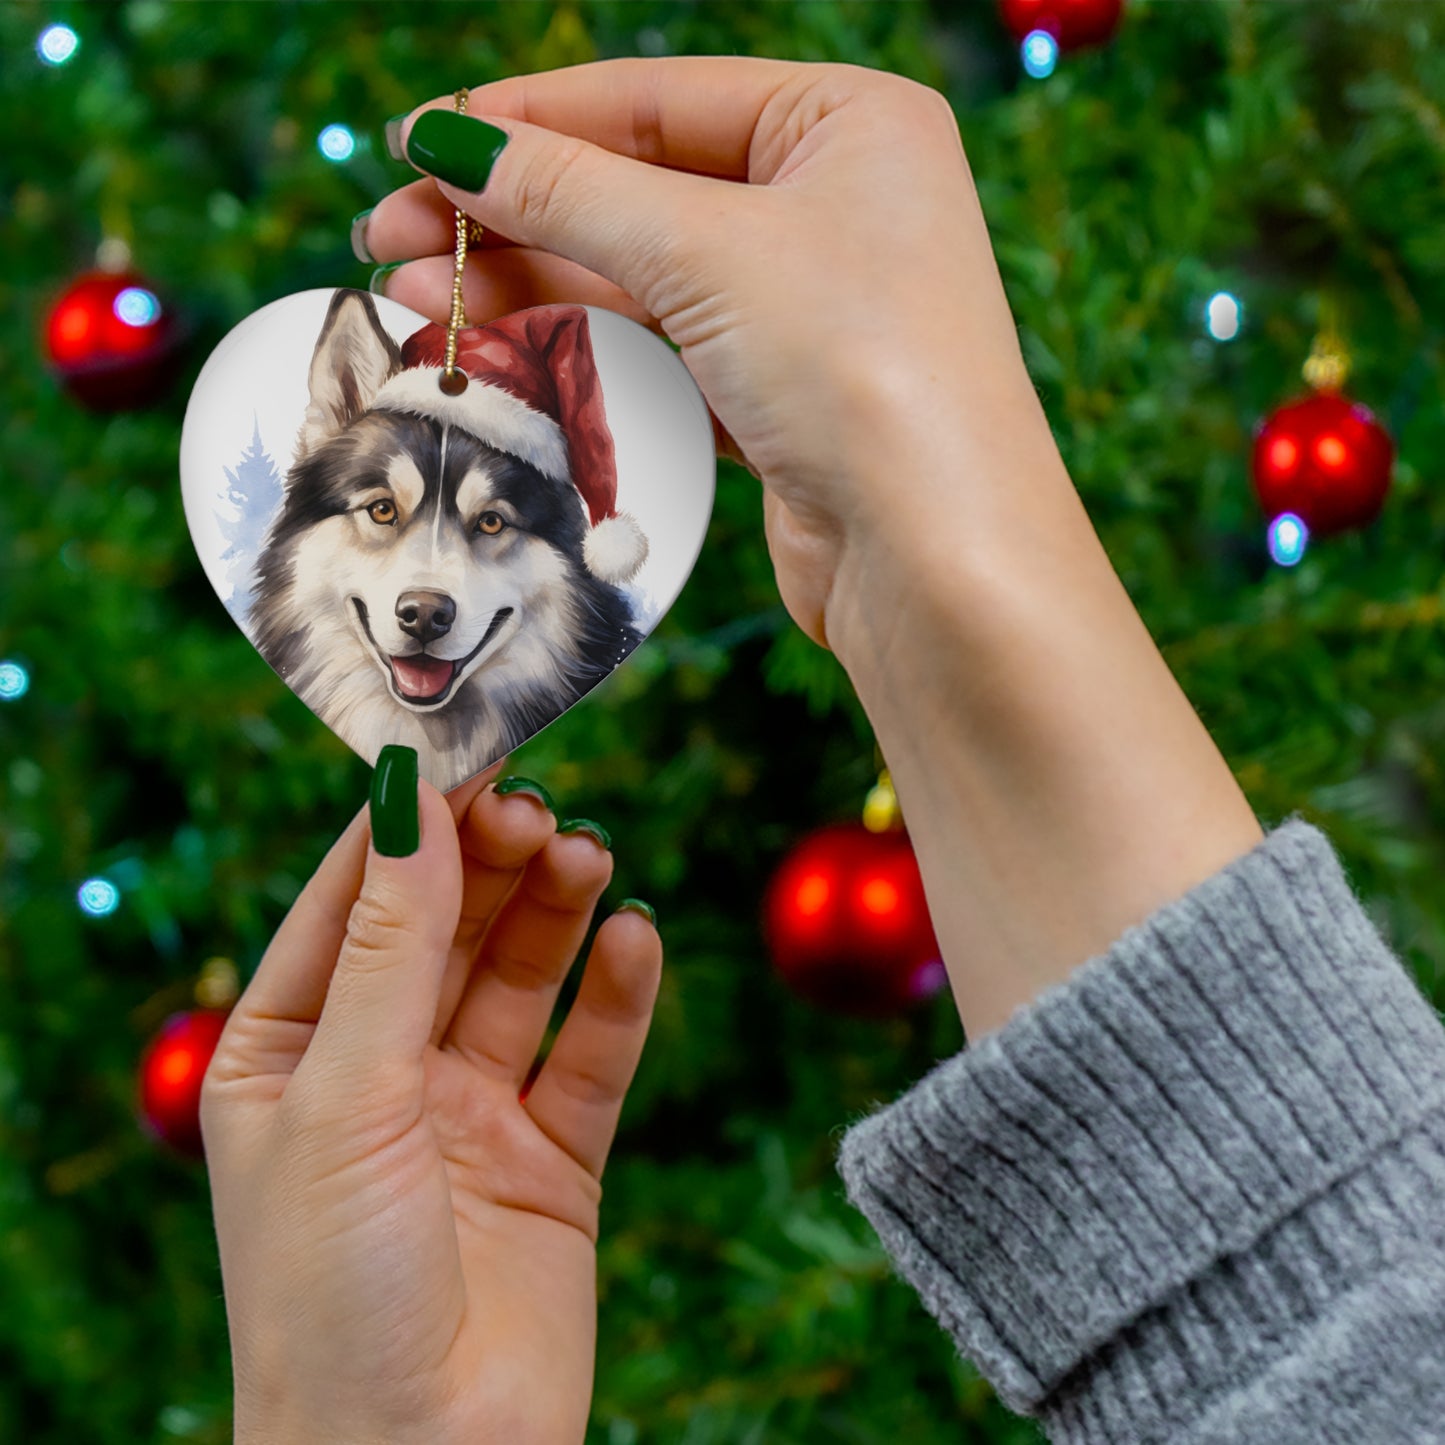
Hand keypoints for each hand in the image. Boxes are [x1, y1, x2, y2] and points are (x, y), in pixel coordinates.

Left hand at [201, 767, 660, 1444]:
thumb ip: (390, 945)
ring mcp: (469, 1114)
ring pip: (522, 978)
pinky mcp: (552, 1159)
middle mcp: (380, 1074)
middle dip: (491, 863)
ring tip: (590, 858)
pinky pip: (590, 1055)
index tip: (466, 752)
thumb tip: (407, 799)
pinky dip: (617, 994)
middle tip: (540, 809)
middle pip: (447, 929)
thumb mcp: (344, 1095)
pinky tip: (635, 939)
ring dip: (556, 911)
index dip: (408, 827)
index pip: (351, 904)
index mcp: (289, 1053)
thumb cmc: (330, 1294)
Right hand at [361, 57, 1052, 652]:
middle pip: (636, 188)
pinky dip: (580, 348)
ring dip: (527, 286)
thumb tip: (451, 140)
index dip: (526, 119)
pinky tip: (495, 350)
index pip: (655, 99)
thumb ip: (571, 190)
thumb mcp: (706, 251)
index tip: (418, 141)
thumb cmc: (861, 371)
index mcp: (847, 123)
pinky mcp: (780, 394)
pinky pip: (660, 349)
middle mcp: (833, 204)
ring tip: (414, 300)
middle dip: (509, 215)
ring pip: (639, 276)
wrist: (935, 558)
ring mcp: (806, 305)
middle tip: (390, 236)